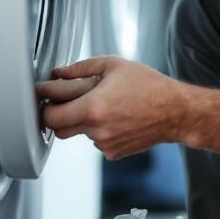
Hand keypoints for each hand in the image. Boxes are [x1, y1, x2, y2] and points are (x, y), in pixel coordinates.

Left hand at [38, 56, 187, 159]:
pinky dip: (99, 129)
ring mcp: (104, 144)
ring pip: (79, 133)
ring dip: (83, 120)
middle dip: (58, 115)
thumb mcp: (114, 66)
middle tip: (65, 100)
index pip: (51, 115)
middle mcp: (96, 130)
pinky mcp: (113, 152)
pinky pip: (95, 140)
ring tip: (104, 104)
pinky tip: (116, 116)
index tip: (45, 94)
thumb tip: (60, 73)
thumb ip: (81, 68)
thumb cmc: (149, 87)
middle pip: (58, 129)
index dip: (44, 103)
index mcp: (93, 108)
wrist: (175, 112)